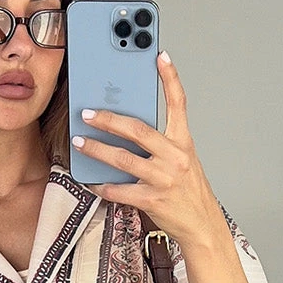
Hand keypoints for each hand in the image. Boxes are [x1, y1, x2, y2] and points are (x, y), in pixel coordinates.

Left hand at [72, 50, 226, 249]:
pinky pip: (120, 190)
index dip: (170, 78)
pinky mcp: (152, 200)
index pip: (178, 103)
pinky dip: (104, 186)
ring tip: (79, 143)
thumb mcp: (183, 162)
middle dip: (108, 120)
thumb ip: (161, 145)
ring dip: (96, 149)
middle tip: (87, 113)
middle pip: (137, 130)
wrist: (202, 226)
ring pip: (122, 158)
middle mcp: (174, 157)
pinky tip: (94, 182)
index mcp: (183, 142)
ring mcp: (163, 179)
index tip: (160, 56)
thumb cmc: (189, 193)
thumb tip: (128, 132)